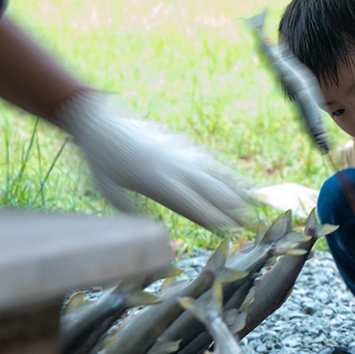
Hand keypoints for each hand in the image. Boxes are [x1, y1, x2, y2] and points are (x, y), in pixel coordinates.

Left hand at [57, 92, 248, 231]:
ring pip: (214, 176)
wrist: (102, 123)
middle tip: (251, 222)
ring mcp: (180, 157)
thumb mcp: (108, 191)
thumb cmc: (100, 162)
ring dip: (235, 190)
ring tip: (254, 201)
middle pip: (210, 191)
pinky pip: (208, 162)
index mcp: (157, 184)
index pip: (192, 205)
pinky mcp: (180, 148)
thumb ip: (129, 210)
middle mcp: (175, 170)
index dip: (214, 218)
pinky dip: (225, 172)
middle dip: (232, 208)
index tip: (232, 229)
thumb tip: (149, 230)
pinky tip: (235, 179)